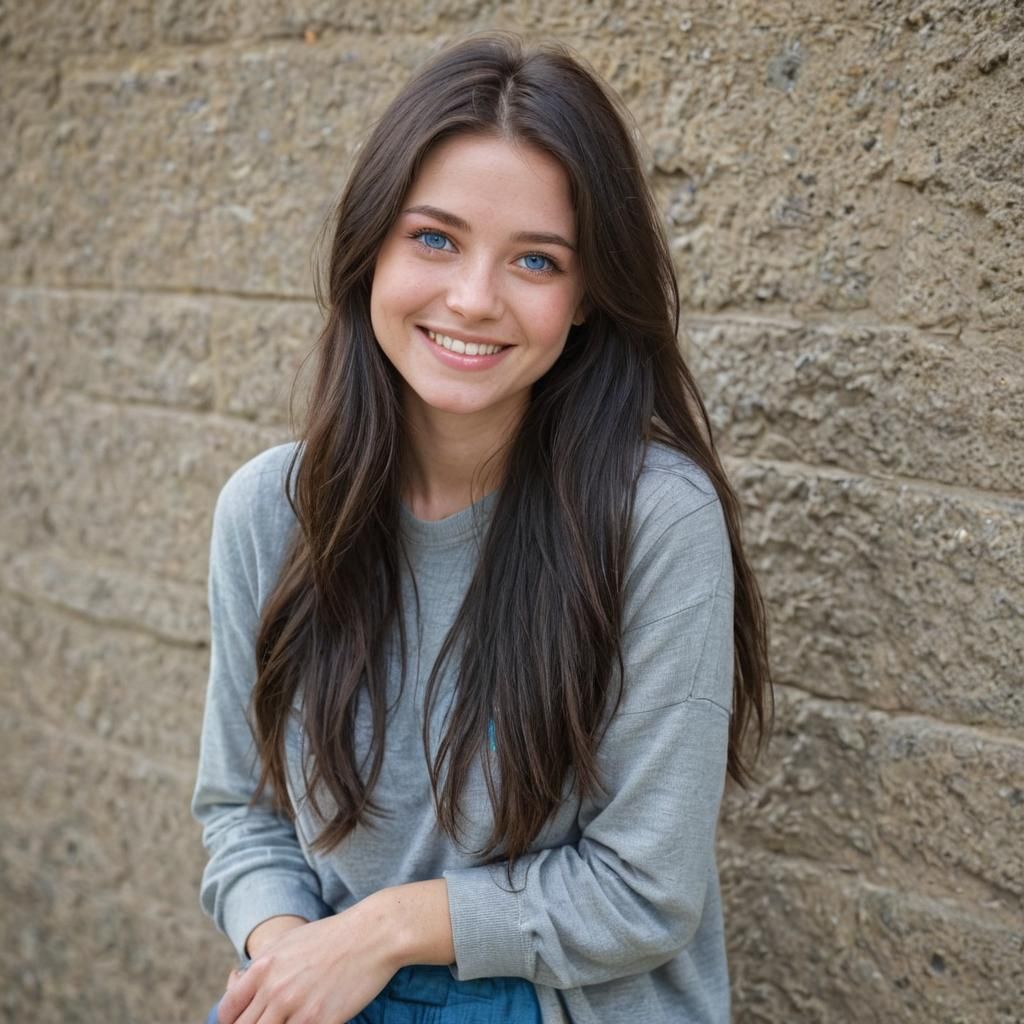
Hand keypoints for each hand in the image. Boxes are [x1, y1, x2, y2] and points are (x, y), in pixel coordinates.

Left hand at [215, 901, 399, 1023]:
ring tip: (292, 1020)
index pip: (227, 1012)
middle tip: (273, 1020)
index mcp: (263, 968)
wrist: (372, 934)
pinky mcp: (322, 1021)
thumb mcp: (288, 941)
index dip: (232, 1022)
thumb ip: (261, 965)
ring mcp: (298, 1008)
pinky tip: (311, 1022)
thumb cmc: (331, 936)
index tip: (246, 1020)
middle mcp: (276, 990)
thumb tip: (238, 982)